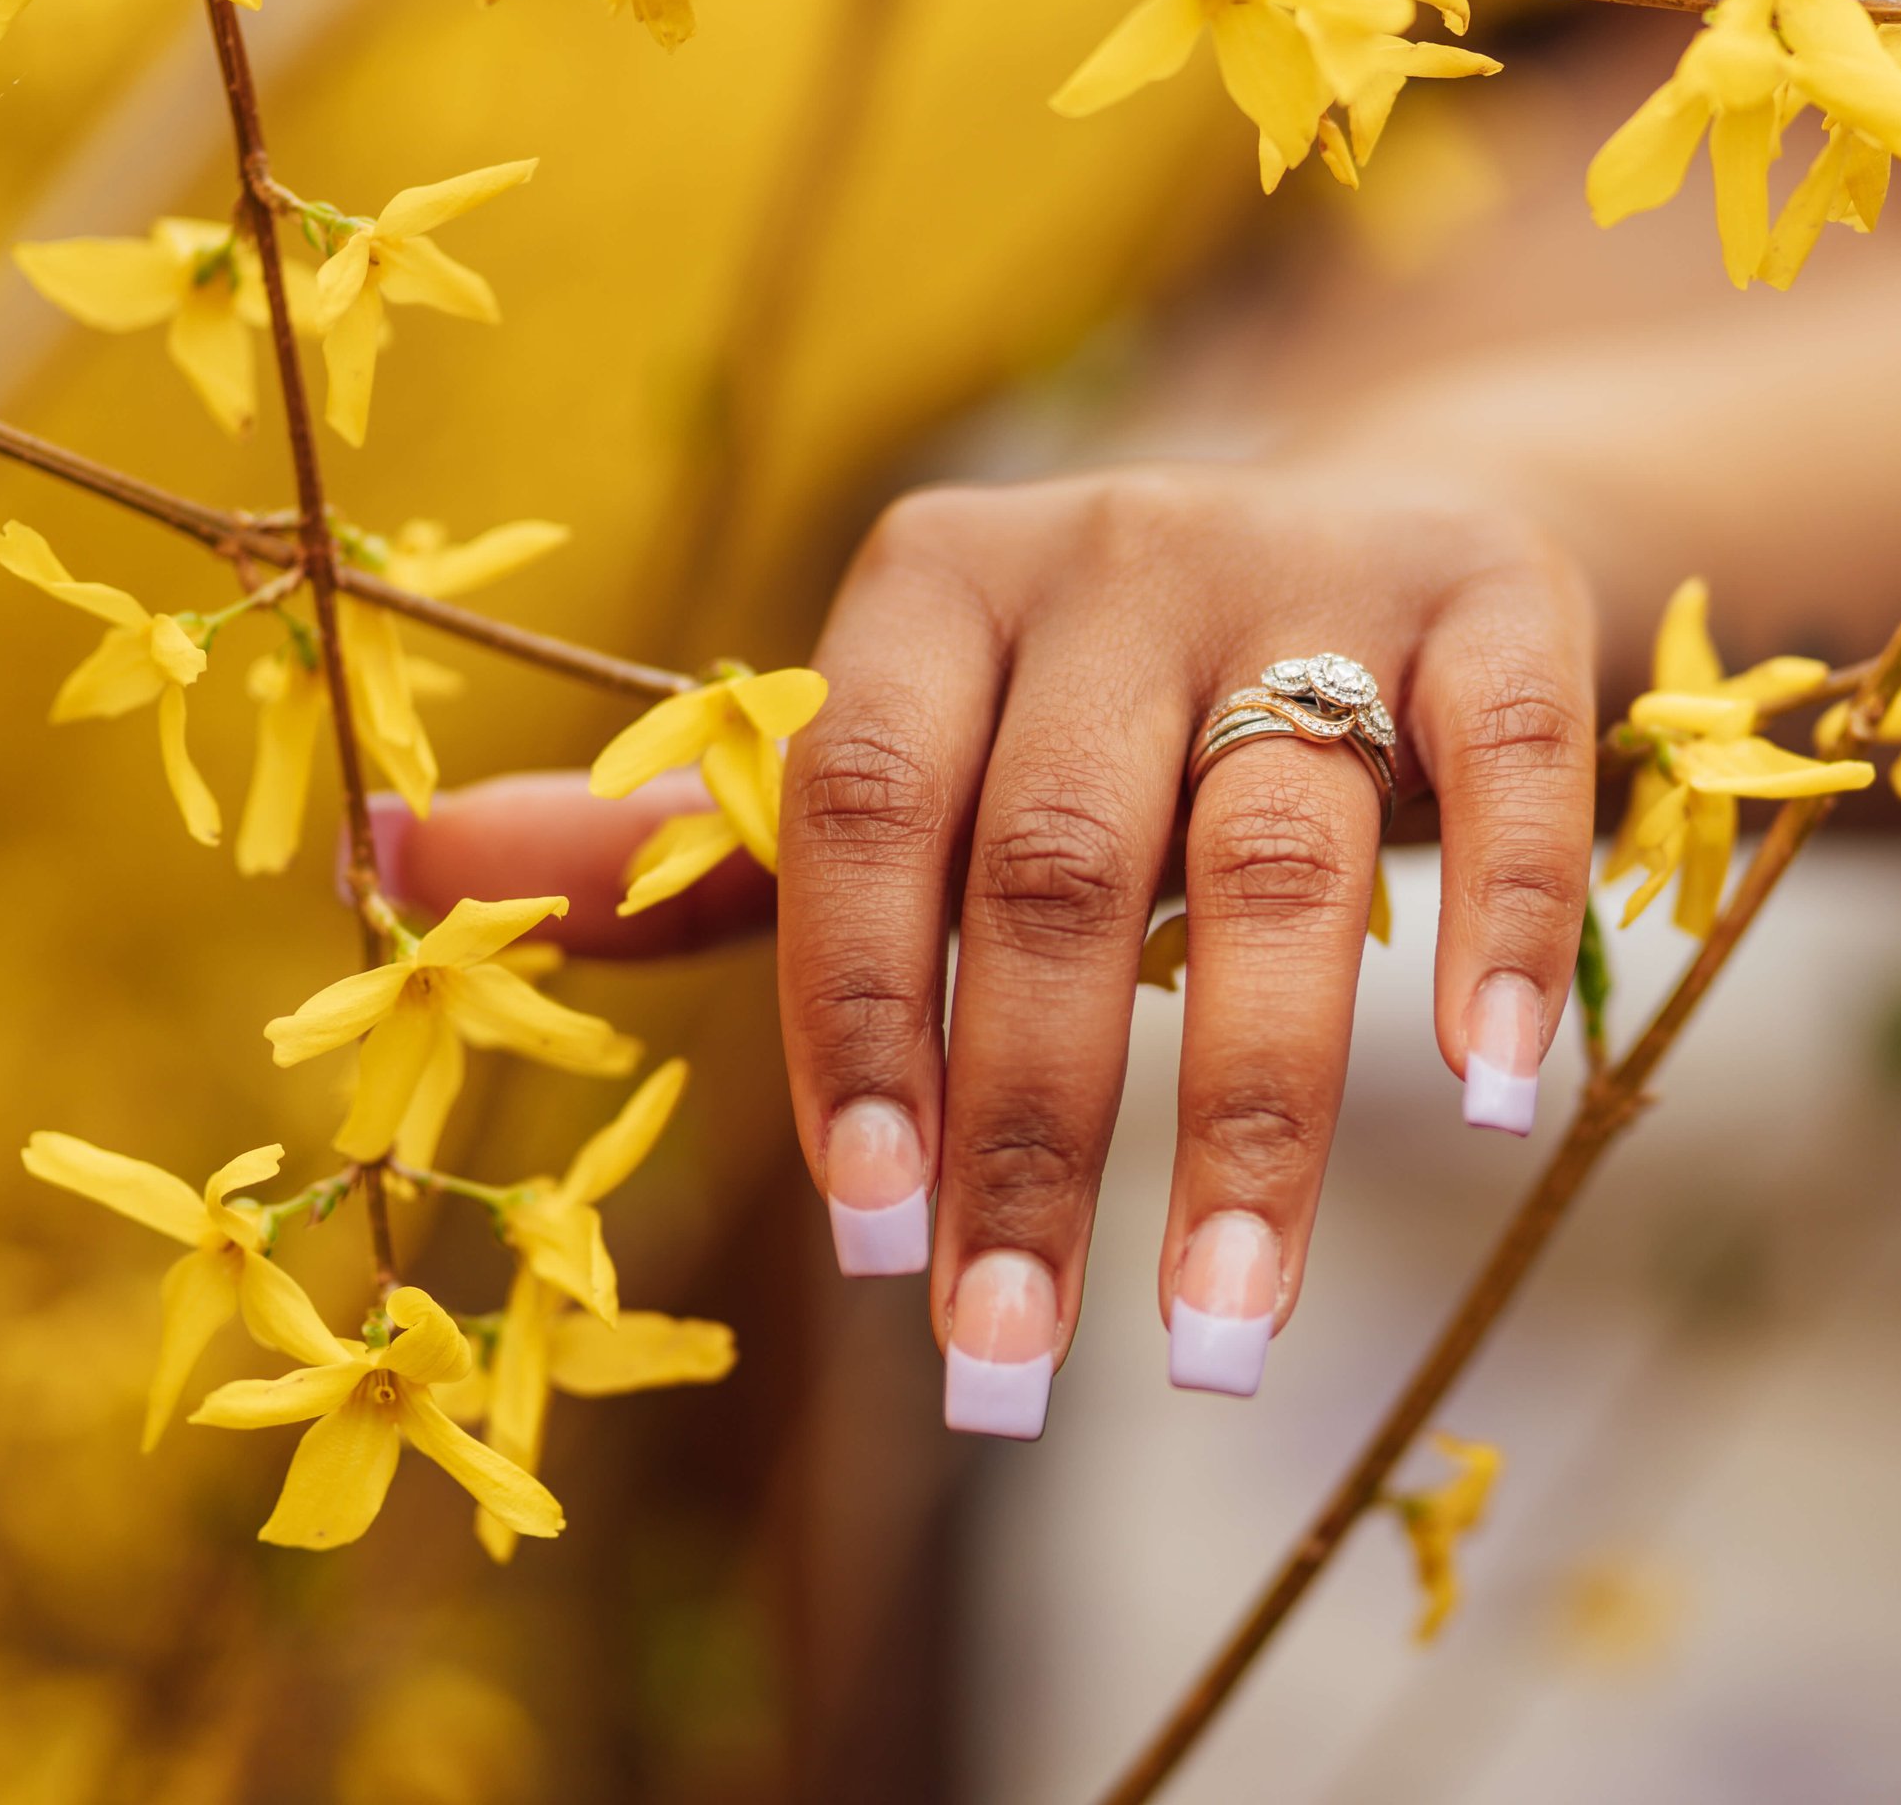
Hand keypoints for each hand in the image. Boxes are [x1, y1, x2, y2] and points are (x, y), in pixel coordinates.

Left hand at [378, 463, 1595, 1435]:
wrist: (1367, 533)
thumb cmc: (1094, 697)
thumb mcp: (898, 747)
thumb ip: (688, 833)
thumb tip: (400, 858)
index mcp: (936, 579)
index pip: (865, 808)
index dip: (857, 1023)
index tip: (869, 1241)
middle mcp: (1114, 553)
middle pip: (1062, 865)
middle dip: (1026, 1129)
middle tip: (1004, 1366)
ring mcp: (1313, 568)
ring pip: (1279, 855)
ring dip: (1252, 1115)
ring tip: (1215, 1332)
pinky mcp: (1489, 596)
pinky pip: (1500, 762)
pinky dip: (1501, 925)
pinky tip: (1496, 1097)